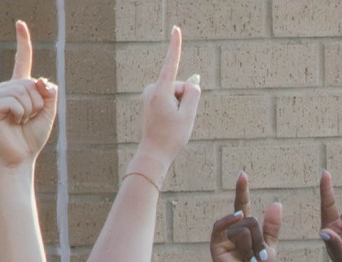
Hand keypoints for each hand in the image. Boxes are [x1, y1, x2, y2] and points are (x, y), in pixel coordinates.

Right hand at [0, 22, 57, 169]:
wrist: (21, 156)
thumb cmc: (33, 135)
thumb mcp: (49, 112)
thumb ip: (50, 94)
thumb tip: (42, 81)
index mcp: (19, 87)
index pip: (21, 61)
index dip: (22, 43)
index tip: (20, 24)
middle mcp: (5, 88)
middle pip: (30, 83)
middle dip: (39, 102)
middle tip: (30, 117)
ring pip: (23, 92)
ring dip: (31, 109)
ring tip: (22, 120)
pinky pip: (13, 102)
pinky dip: (21, 113)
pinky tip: (14, 122)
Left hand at [131, 26, 200, 179]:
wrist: (153, 153)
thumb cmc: (172, 136)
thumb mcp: (189, 115)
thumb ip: (193, 93)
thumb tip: (193, 80)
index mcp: (161, 90)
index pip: (172, 63)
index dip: (175, 46)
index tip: (176, 29)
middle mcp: (152, 89)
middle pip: (179, 86)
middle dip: (185, 99)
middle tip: (180, 120)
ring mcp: (149, 95)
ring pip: (174, 93)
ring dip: (180, 106)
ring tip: (173, 124)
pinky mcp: (149, 100)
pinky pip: (169, 99)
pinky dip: (174, 108)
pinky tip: (170, 123)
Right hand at [211, 173, 281, 261]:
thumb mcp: (270, 247)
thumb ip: (272, 227)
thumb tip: (277, 204)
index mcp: (245, 228)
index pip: (243, 205)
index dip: (242, 190)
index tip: (242, 174)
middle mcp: (233, 228)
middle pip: (251, 221)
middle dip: (259, 241)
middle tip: (257, 257)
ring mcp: (224, 234)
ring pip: (243, 228)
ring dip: (251, 246)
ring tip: (249, 260)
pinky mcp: (215, 242)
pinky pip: (222, 227)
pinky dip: (229, 222)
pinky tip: (236, 219)